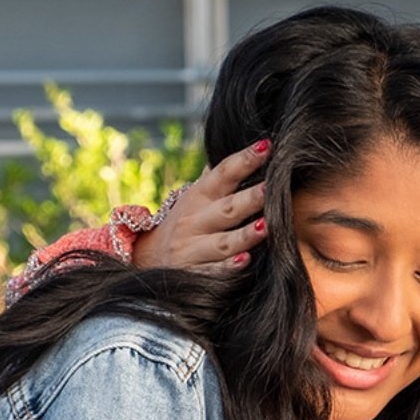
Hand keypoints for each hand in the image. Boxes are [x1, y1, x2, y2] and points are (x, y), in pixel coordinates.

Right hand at [131, 139, 272, 269]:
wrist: (148, 256)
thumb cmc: (187, 220)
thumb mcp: (198, 195)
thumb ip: (221, 175)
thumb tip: (255, 147)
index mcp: (199, 196)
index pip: (223, 174)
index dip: (244, 160)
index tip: (266, 147)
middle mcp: (195, 220)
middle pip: (227, 209)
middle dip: (249, 199)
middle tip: (271, 188)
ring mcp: (192, 247)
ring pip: (222, 242)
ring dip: (244, 236)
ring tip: (265, 227)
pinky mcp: (193, 273)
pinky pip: (213, 271)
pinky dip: (227, 268)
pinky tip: (244, 261)